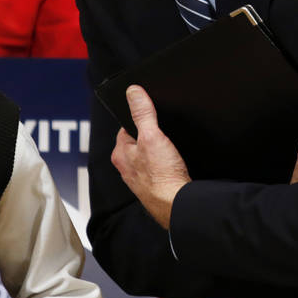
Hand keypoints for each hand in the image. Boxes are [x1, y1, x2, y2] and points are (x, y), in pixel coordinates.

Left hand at [110, 85, 190, 228]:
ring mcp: (140, 178)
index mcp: (120, 153)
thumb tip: (133, 92)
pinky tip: (174, 165)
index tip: (151, 115)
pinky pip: (159, 168)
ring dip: (160, 152)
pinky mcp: (154, 186)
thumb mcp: (152, 136)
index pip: (126, 126)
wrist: (177, 205)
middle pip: (139, 141)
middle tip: (165, 135)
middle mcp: (127, 167)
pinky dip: (166, 165)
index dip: (140, 119)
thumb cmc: (162, 177)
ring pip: (149, 155)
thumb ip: (142, 113)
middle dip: (151, 136)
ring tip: (171, 152)